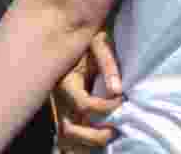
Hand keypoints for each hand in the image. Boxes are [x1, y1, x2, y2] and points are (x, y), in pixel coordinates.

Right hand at [52, 30, 123, 152]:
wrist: (74, 38)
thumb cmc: (91, 40)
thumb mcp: (100, 43)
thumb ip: (108, 64)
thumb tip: (117, 90)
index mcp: (65, 83)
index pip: (83, 105)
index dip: (105, 107)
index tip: (122, 101)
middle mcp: (58, 100)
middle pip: (69, 129)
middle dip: (93, 135)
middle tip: (115, 129)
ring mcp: (59, 109)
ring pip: (64, 138)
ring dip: (85, 144)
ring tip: (108, 137)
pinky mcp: (63, 113)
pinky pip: (65, 137)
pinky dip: (77, 146)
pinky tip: (92, 147)